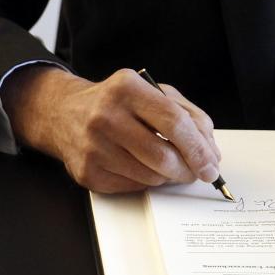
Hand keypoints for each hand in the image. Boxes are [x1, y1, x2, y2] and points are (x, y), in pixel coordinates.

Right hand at [2, 66, 221, 192]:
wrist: (63, 113)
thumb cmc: (115, 103)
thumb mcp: (152, 93)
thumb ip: (188, 114)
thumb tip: (209, 151)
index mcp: (126, 89)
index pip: (174, 122)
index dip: (199, 148)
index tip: (212, 164)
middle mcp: (104, 116)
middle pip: (162, 155)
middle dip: (188, 170)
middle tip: (197, 173)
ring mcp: (92, 146)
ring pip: (149, 175)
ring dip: (167, 177)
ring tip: (168, 167)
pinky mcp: (86, 171)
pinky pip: (131, 186)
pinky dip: (144, 181)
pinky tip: (140, 167)